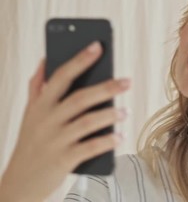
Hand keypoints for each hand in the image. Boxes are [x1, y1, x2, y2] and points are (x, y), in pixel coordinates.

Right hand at [0, 42, 129, 201]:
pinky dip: (107, 141)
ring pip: (87, 122)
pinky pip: (90, 148)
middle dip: (106, 88)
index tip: (98, 45)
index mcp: (40, 105)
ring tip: (126, 111)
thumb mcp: (30, 114)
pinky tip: (120, 136)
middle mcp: (46, 121)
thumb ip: (38, 87)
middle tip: (127, 81)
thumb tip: (46, 59)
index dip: (79, 60)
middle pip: (79, 98)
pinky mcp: (63, 160)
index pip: (61, 76)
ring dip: (110, 115)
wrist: (19, 183)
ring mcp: (54, 141)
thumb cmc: (32, 142)